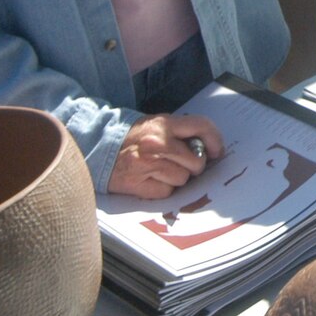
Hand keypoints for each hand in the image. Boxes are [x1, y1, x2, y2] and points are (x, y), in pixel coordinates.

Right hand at [106, 114, 225, 197]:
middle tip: (183, 163)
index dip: (215, 140)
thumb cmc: (132, 138)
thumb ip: (179, 132)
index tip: (216, 151)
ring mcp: (148, 165)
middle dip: (194, 165)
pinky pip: (167, 191)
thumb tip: (207, 147)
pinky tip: (151, 179)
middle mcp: (158, 143)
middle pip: (196, 161)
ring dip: (177, 177)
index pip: (201, 126)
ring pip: (183, 179)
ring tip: (161, 169)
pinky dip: (163, 188)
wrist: (99, 148)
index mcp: (163, 124)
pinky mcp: (139, 184)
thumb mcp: (155, 124)